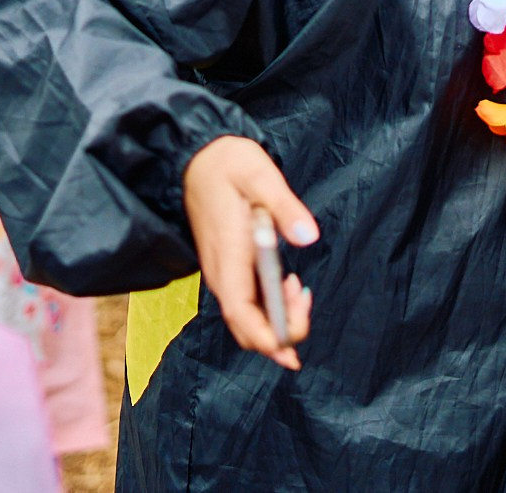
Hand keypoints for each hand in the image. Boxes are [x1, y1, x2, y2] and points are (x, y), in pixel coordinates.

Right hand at [183, 136, 316, 369]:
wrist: (197, 157)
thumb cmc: (228, 163)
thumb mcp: (259, 174)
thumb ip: (284, 206)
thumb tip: (308, 236)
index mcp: (228, 256)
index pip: (242, 316)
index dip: (268, 340)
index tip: (294, 348)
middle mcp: (221, 273)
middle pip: (246, 328)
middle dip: (280, 332)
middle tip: (305, 297)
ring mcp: (222, 273)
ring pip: (248, 319)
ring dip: (278, 318)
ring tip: (300, 288)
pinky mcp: (228, 268)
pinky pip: (248, 304)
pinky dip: (271, 307)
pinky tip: (289, 284)